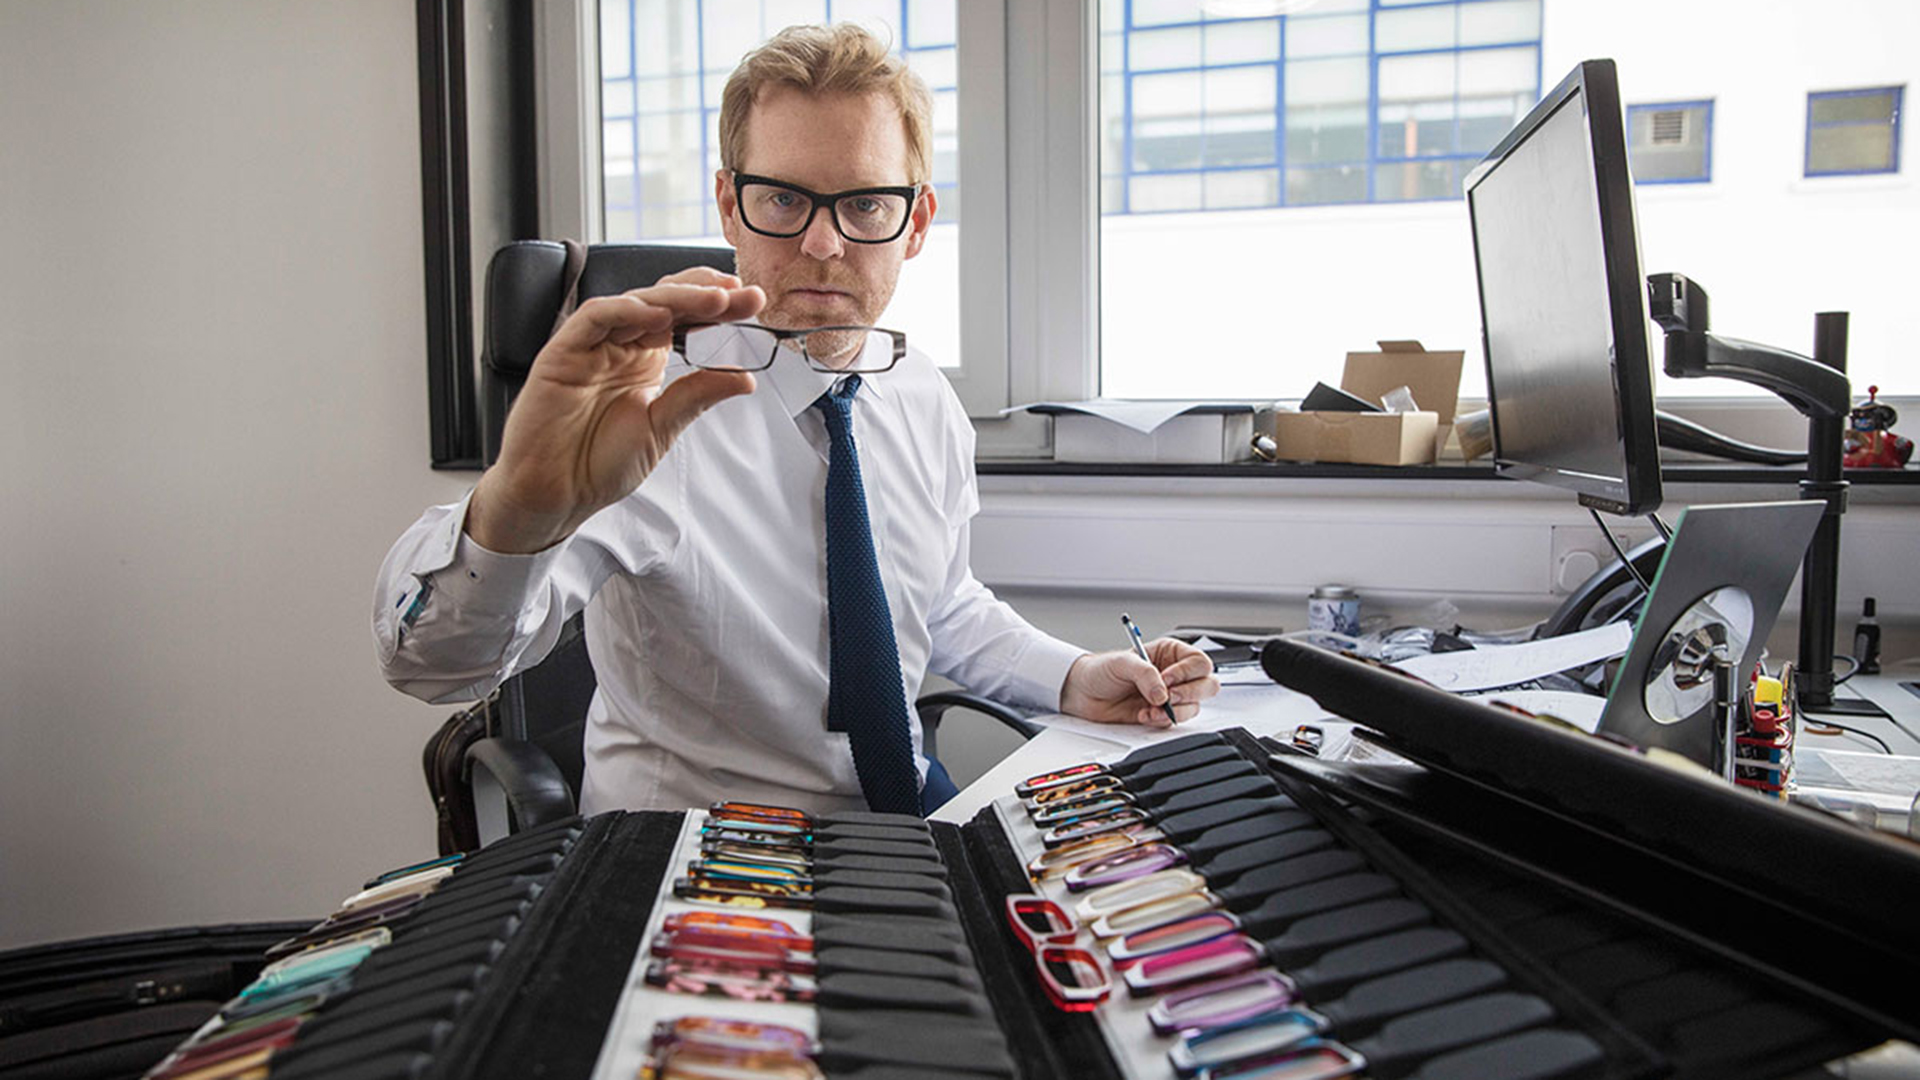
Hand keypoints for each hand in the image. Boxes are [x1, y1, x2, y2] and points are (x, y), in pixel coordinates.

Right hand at [467, 267, 765, 552]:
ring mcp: (592, 346)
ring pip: (635, 303)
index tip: (752, 304)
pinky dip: (625, 310)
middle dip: (707, 295)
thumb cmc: (597, 464)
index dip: (718, 309)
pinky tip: (657, 313)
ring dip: (676, 297)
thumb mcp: (662, 428)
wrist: (555, 494)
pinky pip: (594, 318)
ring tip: (715, 299)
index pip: (685, 320)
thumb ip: (696, 396)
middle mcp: (620, 346)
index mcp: (644, 360)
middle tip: (743, 294)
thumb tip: (745, 377)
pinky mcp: (563, 352)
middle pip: (665, 303)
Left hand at [1059, 638, 1219, 728]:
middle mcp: (1175, 674)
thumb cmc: (1101, 671)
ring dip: (1175, 711)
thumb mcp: (1123, 663)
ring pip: (1195, 706)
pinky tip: (1144, 715)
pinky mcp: (1162, 715)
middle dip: (1189, 693)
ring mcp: (1170, 696)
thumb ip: (1146, 674)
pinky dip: (1162, 721)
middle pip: (1207, 685)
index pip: (1199, 662)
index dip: (1187, 673)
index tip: (1167, 679)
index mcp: (1170, 654)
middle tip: (1167, 697)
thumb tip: (1163, 693)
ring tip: (1150, 709)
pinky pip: (1176, 721)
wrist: (1083, 693)